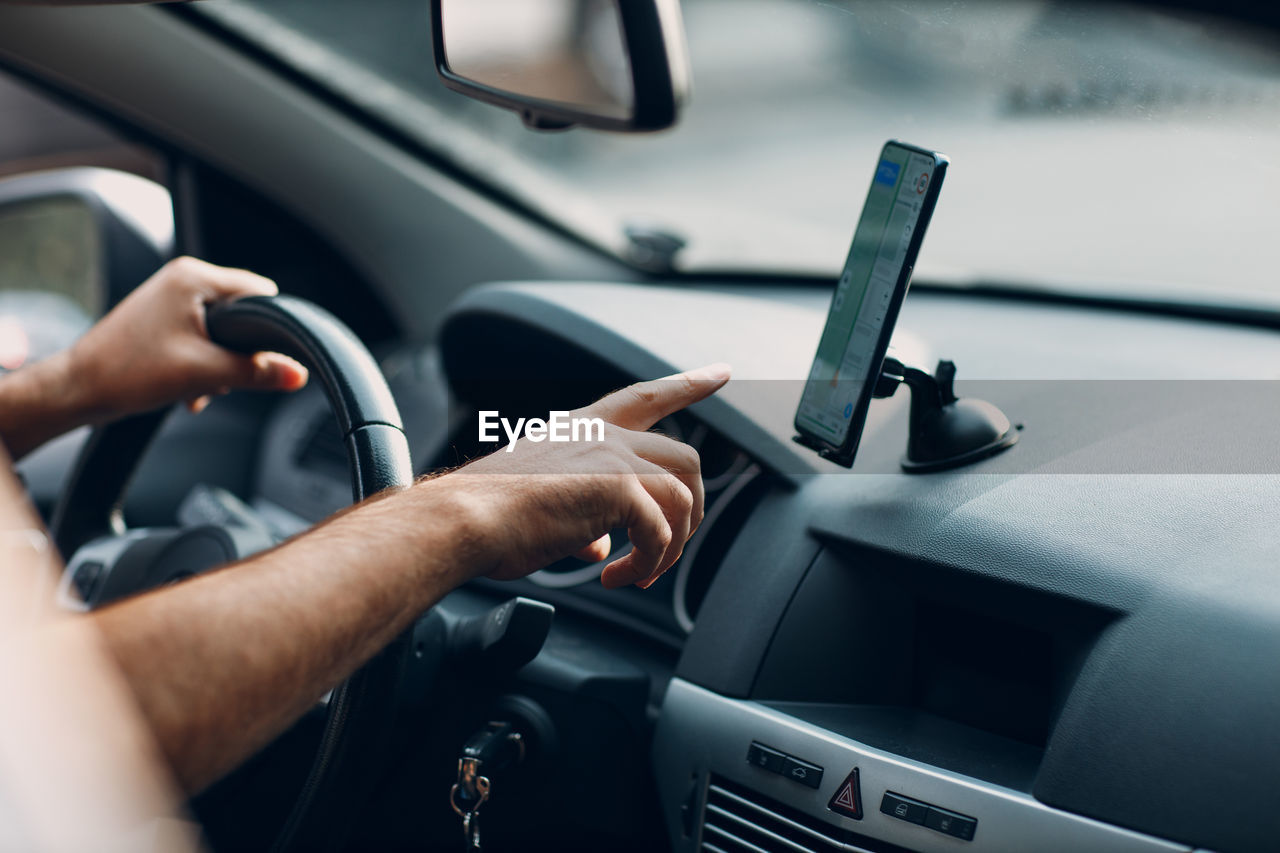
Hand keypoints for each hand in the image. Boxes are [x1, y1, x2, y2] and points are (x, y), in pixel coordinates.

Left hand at [69, 257, 308, 417]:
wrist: (79, 389)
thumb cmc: (127, 372)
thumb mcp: (203, 373)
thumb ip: (257, 373)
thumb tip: (297, 374)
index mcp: (193, 278)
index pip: (261, 292)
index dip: (271, 327)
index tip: (265, 356)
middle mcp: (183, 280)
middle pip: (243, 315)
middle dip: (238, 352)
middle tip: (219, 376)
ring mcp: (171, 299)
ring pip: (223, 332)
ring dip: (219, 364)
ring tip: (197, 385)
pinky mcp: (164, 319)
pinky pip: (202, 339)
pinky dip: (202, 364)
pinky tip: (188, 388)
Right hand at [448, 363, 730, 589]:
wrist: (465, 519)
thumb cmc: (488, 515)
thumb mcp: (541, 503)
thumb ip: (582, 516)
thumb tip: (600, 545)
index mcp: (583, 429)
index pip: (646, 396)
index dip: (688, 384)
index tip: (722, 372)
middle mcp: (604, 435)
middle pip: (686, 459)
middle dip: (692, 508)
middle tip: (672, 546)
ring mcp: (613, 457)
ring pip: (683, 496)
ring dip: (671, 545)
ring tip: (640, 574)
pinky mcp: (617, 488)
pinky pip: (660, 531)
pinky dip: (649, 562)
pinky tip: (618, 578)